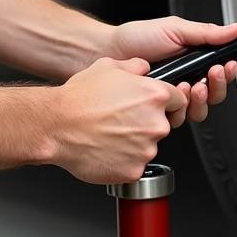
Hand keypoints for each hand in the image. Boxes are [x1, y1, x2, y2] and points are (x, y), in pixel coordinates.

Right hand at [46, 57, 185, 183]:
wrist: (57, 126)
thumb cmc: (80, 97)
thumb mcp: (108, 66)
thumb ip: (135, 65)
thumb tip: (143, 68)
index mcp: (155, 95)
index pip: (179, 100)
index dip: (166, 102)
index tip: (153, 106)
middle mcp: (156, 123)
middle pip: (164, 124)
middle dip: (147, 123)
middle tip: (122, 121)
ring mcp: (146, 149)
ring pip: (149, 146)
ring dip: (135, 143)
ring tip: (110, 134)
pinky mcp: (134, 170)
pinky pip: (135, 165)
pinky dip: (124, 160)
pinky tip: (107, 148)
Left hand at [108, 17, 236, 126]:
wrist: (109, 51)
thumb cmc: (137, 37)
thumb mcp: (176, 28)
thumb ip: (206, 33)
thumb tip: (234, 30)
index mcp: (193, 59)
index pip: (220, 70)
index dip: (230, 70)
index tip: (235, 63)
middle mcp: (186, 79)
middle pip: (215, 93)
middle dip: (219, 83)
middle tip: (215, 72)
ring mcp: (173, 96)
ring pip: (201, 109)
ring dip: (203, 97)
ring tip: (195, 84)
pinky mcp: (160, 110)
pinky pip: (180, 118)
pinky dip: (183, 108)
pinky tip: (178, 93)